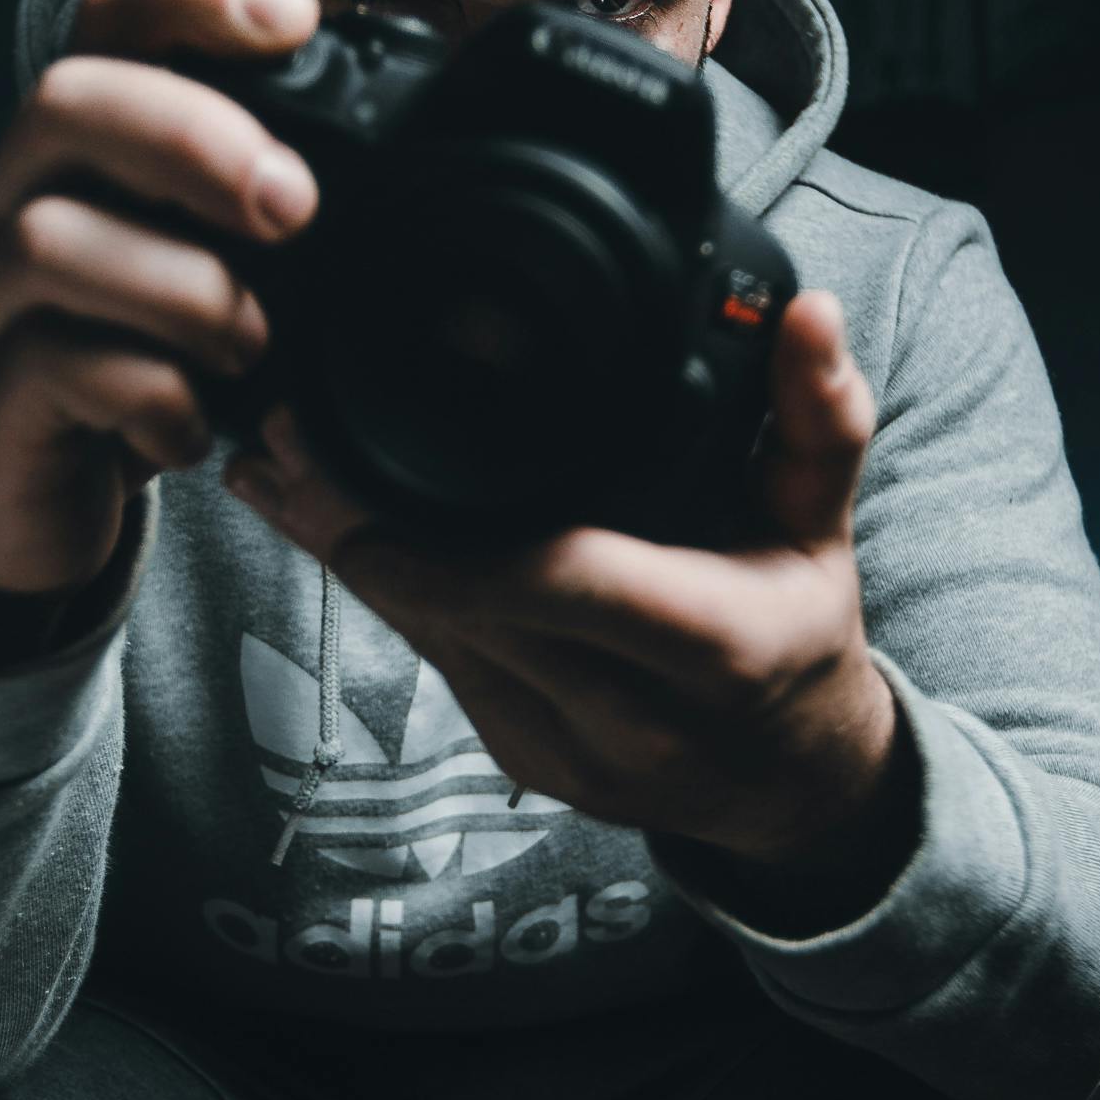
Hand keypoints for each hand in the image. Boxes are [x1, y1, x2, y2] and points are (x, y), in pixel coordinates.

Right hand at [0, 0, 322, 594]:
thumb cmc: (144, 367)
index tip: (295, 18)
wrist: (32, 509)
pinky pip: (52, 366)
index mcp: (85, 147)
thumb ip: (276, 215)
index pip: (113, 17)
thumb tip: (418, 182)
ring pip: (50, 239)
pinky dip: (147, 392)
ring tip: (250, 344)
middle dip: (192, 136)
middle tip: (292, 206)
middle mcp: (14, 197)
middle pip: (65, 101)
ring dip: (180, 287)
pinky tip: (193, 429)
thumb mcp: (219, 273)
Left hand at [222, 287, 902, 874]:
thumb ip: (817, 415)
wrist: (790, 785)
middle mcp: (634, 718)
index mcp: (712, 647)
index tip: (368, 499)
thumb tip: (807, 314)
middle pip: (468, 613)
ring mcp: (570, 754)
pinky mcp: (522, 764)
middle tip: (288, 431)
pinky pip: (437, 664)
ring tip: (276, 464)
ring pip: (433, 640)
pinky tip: (324, 527)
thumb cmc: (800, 634)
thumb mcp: (823, 525)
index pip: (565, 588)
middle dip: (366, 528)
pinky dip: (384, 591)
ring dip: (350, 554)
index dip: (454, 551)